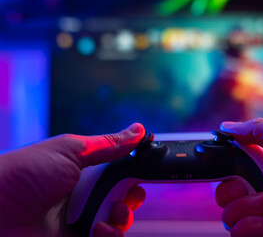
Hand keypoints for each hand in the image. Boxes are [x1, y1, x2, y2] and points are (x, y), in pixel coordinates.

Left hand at [0, 123, 145, 236]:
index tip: (143, 172)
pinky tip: (99, 228)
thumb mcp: (71, 152)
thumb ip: (108, 144)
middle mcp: (85, 195)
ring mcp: (81, 219)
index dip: (133, 174)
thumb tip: (139, 130)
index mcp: (85, 170)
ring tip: (111, 212)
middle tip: (126, 195)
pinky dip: (109, 235)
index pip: (119, 172)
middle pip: (123, 198)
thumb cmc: (25, 174)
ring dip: (122, 217)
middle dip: (131, 198)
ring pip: (118, 221)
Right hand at [215, 118, 262, 236]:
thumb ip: (261, 129)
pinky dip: (256, 227)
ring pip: (227, 212)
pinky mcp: (257, 233)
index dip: (224, 165)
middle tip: (260, 192)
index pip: (229, 164)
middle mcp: (256, 189)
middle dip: (236, 191)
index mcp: (262, 166)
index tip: (230, 168)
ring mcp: (256, 213)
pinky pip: (236, 231)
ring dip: (249, 210)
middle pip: (222, 189)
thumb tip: (227, 126)